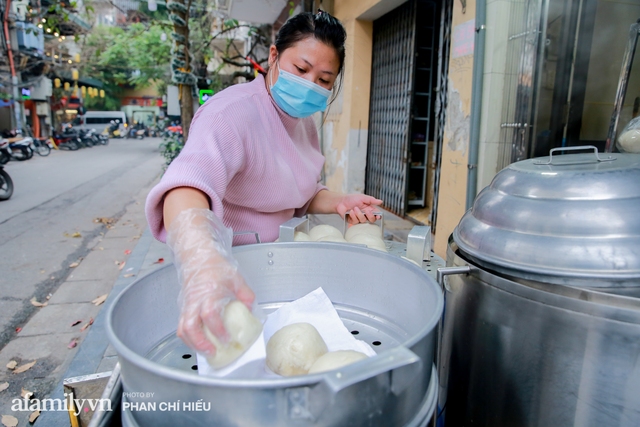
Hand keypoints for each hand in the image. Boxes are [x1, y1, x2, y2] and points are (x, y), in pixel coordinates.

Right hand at [167, 208, 255, 356]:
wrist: (198, 257)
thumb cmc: (215, 266)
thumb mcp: (236, 278)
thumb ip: (246, 295)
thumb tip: (251, 310)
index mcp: (208, 292)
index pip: (209, 314)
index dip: (217, 329)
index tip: (227, 338)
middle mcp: (194, 300)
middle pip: (189, 326)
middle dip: (200, 343)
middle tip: (212, 352)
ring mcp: (187, 305)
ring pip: (182, 329)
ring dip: (193, 344)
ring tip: (207, 353)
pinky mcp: (183, 308)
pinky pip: (182, 327)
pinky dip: (189, 338)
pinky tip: (200, 344)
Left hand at [336, 194, 382, 223]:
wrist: (341, 202)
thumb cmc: (352, 199)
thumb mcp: (362, 198)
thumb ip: (371, 200)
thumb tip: (381, 202)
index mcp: (369, 209)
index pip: (376, 214)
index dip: (378, 216)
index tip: (378, 216)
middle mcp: (365, 215)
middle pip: (372, 220)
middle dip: (370, 216)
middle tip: (366, 211)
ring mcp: (359, 219)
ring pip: (363, 221)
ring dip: (359, 214)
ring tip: (354, 208)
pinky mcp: (353, 222)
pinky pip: (356, 222)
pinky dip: (353, 216)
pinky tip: (350, 211)